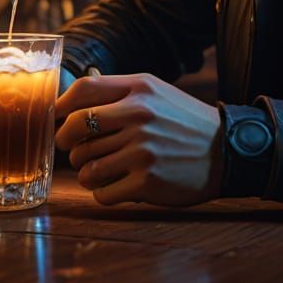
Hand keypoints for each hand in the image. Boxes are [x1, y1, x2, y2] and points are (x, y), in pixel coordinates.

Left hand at [55, 73, 222, 206]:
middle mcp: (139, 115)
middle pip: (74, 130)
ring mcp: (142, 149)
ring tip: (105, 169)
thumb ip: (116, 91)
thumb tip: (68, 101)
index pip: (82, 91)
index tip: (57, 121)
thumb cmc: (182, 121)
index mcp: (139, 89)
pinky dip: (104, 192)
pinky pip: (101, 193)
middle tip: (79, 150)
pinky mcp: (146, 181)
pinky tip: (120, 185)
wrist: (225, 151)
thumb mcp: (155, 92)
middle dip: (70, 144)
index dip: (59, 107)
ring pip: (85, 166)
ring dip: (88, 172)